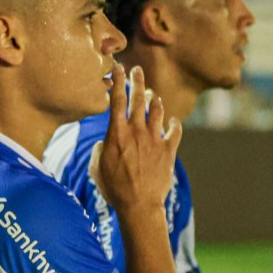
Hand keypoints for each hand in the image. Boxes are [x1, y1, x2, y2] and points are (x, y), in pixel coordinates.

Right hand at [90, 63, 182, 217]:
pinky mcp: (169, 150)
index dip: (117, 81)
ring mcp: (155, 139)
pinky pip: (175, 130)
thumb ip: (100, 148)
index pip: (116, 100)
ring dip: (155, 100)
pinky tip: (171, 120)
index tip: (118, 67)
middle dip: (138, 81)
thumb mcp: (97, 167)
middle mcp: (137, 131)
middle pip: (138, 98)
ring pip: (157, 110)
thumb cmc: (113, 189)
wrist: (139, 205)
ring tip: (152, 95)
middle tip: (137, 70)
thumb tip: (105, 141)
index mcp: (116, 133)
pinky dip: (173, 123)